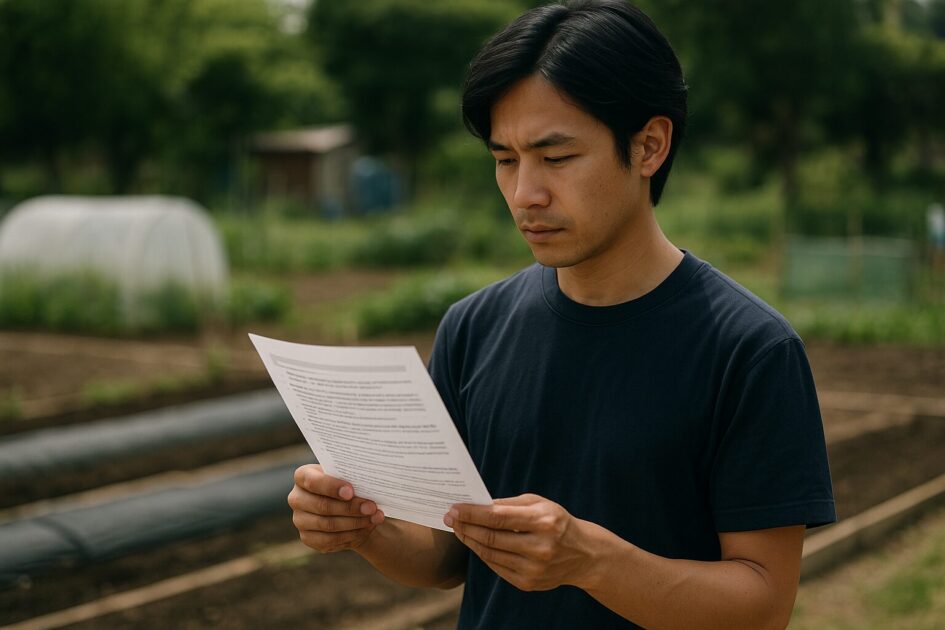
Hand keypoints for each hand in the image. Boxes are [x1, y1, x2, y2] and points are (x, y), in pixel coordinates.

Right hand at [288, 464, 384, 552]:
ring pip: (328, 524)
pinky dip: (351, 535)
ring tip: (374, 518)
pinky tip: (365, 528)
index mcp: (303, 476)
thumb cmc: (349, 486)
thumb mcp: (349, 477)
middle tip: (371, 507)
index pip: (312, 481)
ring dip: (355, 522)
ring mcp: (300, 520)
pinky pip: (330, 540)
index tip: (351, 491)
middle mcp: (297, 498)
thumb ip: (352, 479)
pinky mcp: (307, 538)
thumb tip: (367, 486)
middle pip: (323, 506)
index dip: (331, 487)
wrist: (348, 508)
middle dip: (350, 507)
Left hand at [444, 493, 598, 591]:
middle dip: (465, 526)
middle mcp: (540, 548)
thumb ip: (509, 504)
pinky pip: (496, 567)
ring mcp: (534, 569)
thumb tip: (477, 504)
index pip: (497, 518)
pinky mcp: (528, 583)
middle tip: (449, 517)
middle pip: (490, 537)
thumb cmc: (556, 522)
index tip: (454, 508)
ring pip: (490, 554)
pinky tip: (474, 543)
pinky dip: (482, 554)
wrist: (583, 555)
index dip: (472, 513)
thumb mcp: (540, 504)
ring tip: (459, 529)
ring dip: (470, 540)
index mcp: (544, 521)